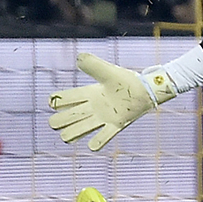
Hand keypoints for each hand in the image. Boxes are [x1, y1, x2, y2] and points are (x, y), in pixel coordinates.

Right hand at [48, 53, 177, 149]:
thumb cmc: (127, 80)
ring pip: (78, 130)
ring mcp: (102, 118)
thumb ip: (93, 65)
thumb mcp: (107, 71)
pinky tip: (93, 144)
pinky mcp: (115, 125)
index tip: (55, 102)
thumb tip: (78, 57)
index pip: (63, 100)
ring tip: (69, 135)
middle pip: (65, 118)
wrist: (147, 90)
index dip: (55, 102)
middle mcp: (92, 107)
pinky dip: (96, 142)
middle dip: (58, 121)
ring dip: (72, 134)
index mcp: (87, 93)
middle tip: (62, 121)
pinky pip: (102, 138)